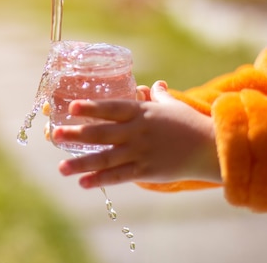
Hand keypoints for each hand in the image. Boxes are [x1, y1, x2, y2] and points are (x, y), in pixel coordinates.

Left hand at [52, 81, 220, 187]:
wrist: (210, 149)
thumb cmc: (190, 124)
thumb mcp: (172, 106)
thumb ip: (158, 96)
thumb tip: (153, 84)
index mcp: (141, 113)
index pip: (111, 108)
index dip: (91, 107)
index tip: (72, 107)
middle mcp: (136, 132)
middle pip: (102, 133)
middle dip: (77, 134)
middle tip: (56, 135)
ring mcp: (140, 152)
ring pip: (105, 158)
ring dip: (81, 163)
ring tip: (61, 167)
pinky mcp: (146, 171)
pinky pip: (119, 176)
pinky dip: (101, 180)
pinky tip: (84, 183)